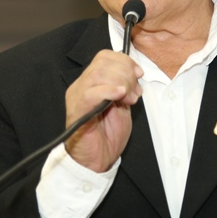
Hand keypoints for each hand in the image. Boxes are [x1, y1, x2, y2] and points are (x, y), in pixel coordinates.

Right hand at [64, 50, 142, 172]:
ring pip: (98, 74)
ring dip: (121, 83)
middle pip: (103, 63)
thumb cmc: (107, 136)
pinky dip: (108, 90)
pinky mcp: (78, 111)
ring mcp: (78, 97)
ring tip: (128, 99)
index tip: (139, 74)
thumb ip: (126, 88)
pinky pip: (91, 93)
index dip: (124, 61)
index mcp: (91, 82)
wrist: (96, 160)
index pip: (104, 56)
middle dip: (126, 73)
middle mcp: (81, 86)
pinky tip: (120, 95)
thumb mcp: (122, 106)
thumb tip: (135, 73)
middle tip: (134, 92)